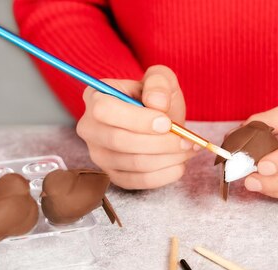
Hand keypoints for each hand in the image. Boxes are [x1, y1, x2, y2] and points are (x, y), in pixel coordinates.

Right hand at [77, 65, 196, 189]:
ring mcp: (99, 155)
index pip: (105, 110)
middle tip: (185, 140)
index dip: (138, 120)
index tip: (166, 123)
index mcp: (95, 97)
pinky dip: (164, 175)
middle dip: (159, 143)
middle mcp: (90, 128)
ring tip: (188, 148)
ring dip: (167, 158)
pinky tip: (180, 163)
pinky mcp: (114, 175)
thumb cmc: (155, 97)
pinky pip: (139, 181)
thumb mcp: (160, 79)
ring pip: (133, 164)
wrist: (158, 121)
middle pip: (119, 141)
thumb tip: (157, 103)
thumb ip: (159, 83)